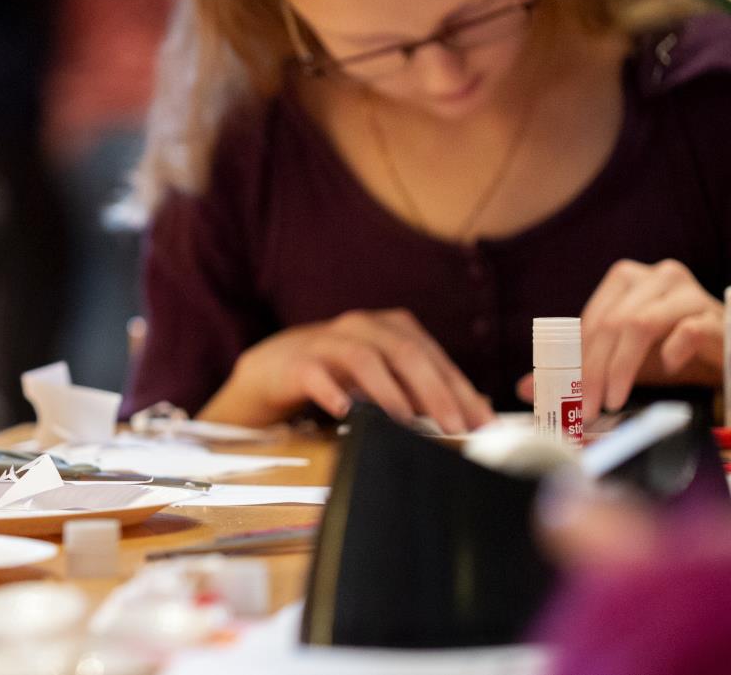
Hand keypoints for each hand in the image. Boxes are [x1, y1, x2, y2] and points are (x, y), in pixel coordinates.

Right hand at [204, 308, 493, 432]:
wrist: (271, 371)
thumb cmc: (336, 376)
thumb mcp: (383, 380)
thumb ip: (422, 391)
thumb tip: (476, 412)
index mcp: (388, 328)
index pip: (433, 356)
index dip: (460, 388)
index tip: (482, 422)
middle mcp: (360, 326)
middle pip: (405, 352)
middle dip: (435, 391)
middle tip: (455, 427)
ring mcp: (325, 341)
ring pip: (364, 357)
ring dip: (390, 391)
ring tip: (408, 423)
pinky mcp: (294, 362)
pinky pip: (314, 373)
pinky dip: (332, 391)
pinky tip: (346, 412)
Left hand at [524, 259, 722, 418]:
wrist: (721, 349)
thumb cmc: (668, 348)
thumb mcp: (620, 358)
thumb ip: (577, 368)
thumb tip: (525, 388)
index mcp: (625, 280)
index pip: (592, 321)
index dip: (576, 360)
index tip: (569, 395)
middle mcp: (655, 277)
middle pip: (612, 324)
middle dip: (595, 370)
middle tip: (588, 405)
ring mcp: (686, 292)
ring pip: (642, 325)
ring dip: (623, 367)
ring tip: (615, 398)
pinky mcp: (712, 314)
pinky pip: (687, 330)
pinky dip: (671, 353)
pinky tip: (666, 369)